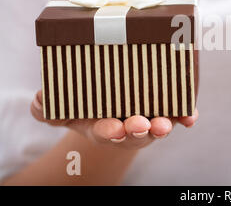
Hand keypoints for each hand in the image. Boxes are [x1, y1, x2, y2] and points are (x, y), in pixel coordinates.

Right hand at [30, 90, 198, 149]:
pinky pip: (178, 115)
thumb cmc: (89, 110)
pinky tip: (190, 116)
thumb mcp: (66, 109)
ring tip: (165, 123)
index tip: (114, 128)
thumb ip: (47, 108)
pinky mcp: (166, 110)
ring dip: (162, 126)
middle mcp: (129, 126)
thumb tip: (39, 99)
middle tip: (139, 124)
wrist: (113, 110)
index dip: (110, 131)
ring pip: (158, 126)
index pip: (106, 131)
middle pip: (136, 132)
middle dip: (138, 130)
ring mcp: (149, 119)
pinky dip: (185, 116)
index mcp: (104, 126)